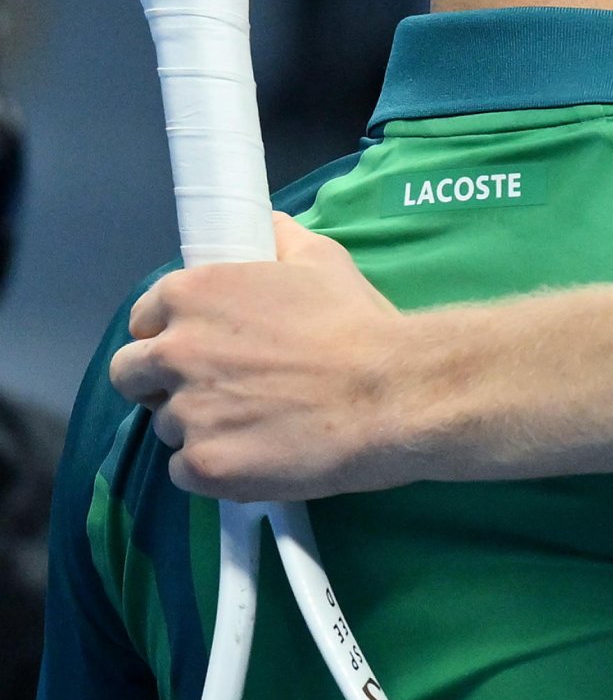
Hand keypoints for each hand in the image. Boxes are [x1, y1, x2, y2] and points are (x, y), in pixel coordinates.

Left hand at [108, 215, 410, 499]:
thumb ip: (281, 239)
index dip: (169, 336)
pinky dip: (214, 470)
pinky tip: (256, 459)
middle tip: (213, 393)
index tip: (199, 350)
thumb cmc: (359, 326)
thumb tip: (268, 226)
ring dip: (198, 428)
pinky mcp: (205, 467)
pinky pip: (185, 473)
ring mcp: (186, 414)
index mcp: (191, 296)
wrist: (396, 393)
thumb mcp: (322, 260)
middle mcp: (175, 353)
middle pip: (130, 375)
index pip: (143, 321)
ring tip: (254, 429)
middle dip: (161, 384)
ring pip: (166, 427)